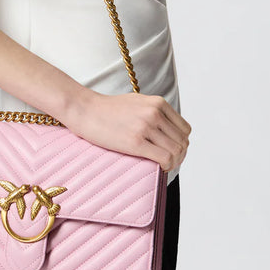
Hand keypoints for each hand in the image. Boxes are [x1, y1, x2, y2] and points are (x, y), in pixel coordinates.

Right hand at [64, 89, 191, 172]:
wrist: (84, 110)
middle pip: (182, 142)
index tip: (171, 151)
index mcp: (157, 102)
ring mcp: (145, 126)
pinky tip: (157, 167)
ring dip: (173, 163)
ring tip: (162, 166)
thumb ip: (154, 112)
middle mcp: (154, 113)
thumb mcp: (137, 102)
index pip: (185, 129)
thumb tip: (169, 131)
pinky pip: (165, 158)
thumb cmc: (107, 109)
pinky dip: (166, 166)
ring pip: (177, 151)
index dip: (181, 143)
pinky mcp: (135, 141)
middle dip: (179, 156)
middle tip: (167, 162)